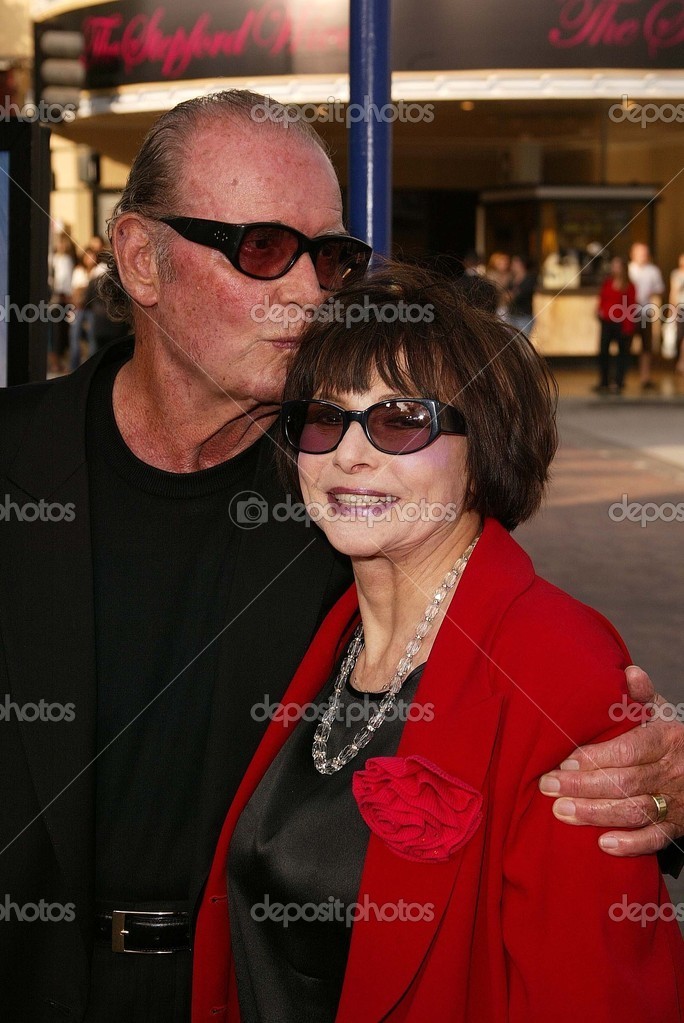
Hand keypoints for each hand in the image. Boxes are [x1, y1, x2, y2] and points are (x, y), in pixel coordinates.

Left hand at [538, 666, 683, 855]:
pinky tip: (602, 844)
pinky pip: (655, 840)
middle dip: (583, 786)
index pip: (629, 750)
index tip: (564, 761)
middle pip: (626, 782)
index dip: (596, 758)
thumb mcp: (661, 712)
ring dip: (596, 814)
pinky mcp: (677, 827)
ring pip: (635, 811)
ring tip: (561, 812)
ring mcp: (675, 802)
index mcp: (666, 739)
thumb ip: (642, 696)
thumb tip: (630, 673)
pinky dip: (630, 845)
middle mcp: (672, 771)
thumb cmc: (671, 738)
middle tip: (548, 786)